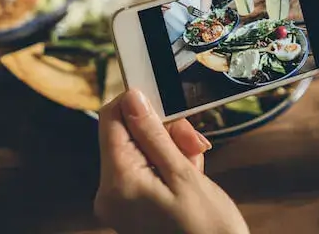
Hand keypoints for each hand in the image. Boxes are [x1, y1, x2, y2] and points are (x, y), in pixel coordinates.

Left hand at [95, 89, 248, 233]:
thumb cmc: (207, 231)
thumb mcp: (184, 176)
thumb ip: (154, 134)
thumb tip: (132, 98)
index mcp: (117, 183)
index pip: (110, 120)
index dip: (135, 103)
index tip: (165, 102)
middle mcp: (110, 192)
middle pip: (128, 135)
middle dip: (164, 131)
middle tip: (194, 141)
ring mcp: (120, 201)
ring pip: (141, 150)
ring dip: (172, 148)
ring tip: (196, 163)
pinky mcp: (133, 204)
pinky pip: (145, 169)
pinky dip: (169, 164)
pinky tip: (190, 174)